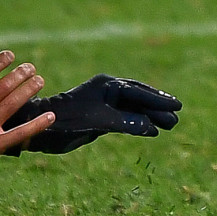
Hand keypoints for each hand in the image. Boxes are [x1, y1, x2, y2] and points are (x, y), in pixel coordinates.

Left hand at [12, 73, 182, 153]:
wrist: (38, 126)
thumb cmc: (65, 121)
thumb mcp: (97, 122)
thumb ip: (125, 122)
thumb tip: (150, 127)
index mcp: (107, 85)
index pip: (139, 92)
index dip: (158, 100)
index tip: (176, 106)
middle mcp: (108, 91)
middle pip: (140, 97)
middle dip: (158, 106)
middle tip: (177, 114)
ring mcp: (104, 103)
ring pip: (134, 108)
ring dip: (151, 116)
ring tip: (170, 124)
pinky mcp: (100, 116)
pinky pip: (126, 117)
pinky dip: (139, 123)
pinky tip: (150, 130)